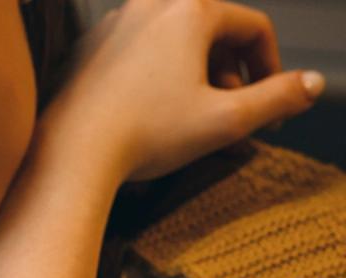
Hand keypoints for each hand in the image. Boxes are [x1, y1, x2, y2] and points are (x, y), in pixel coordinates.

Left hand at [39, 0, 324, 182]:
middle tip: (232, 118)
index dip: (269, 70)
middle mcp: (150, 6)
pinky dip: (155, 80)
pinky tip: (153, 116)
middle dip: (230, 78)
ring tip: (195, 120)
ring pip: (172, 47)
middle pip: (211, 35)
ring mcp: (114, 25)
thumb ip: (276, 99)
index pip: (251, 29)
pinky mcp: (88, 51)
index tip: (268, 105)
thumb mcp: (224, 121)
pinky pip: (137, 57)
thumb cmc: (144, 136)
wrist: (73, 155)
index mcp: (191, 11)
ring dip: (194, 80)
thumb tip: (311, 85)